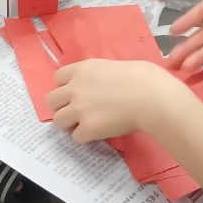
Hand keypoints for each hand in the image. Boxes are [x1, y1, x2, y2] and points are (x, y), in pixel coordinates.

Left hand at [48, 59, 187, 142]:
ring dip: (69, 123)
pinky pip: (75, 137)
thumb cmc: (143, 77)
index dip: (65, 87)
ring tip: (85, 124)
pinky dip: (84, 137)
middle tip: (77, 111)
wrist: (151, 97)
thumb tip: (100, 84)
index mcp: (82, 69)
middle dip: (62, 106)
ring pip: (58, 120)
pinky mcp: (88, 128)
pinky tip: (97, 133)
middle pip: (51, 100)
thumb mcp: (114, 66)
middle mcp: (75, 88)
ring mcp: (79, 109)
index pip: (58, 78)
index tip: (76, 93)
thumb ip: (99, 75)